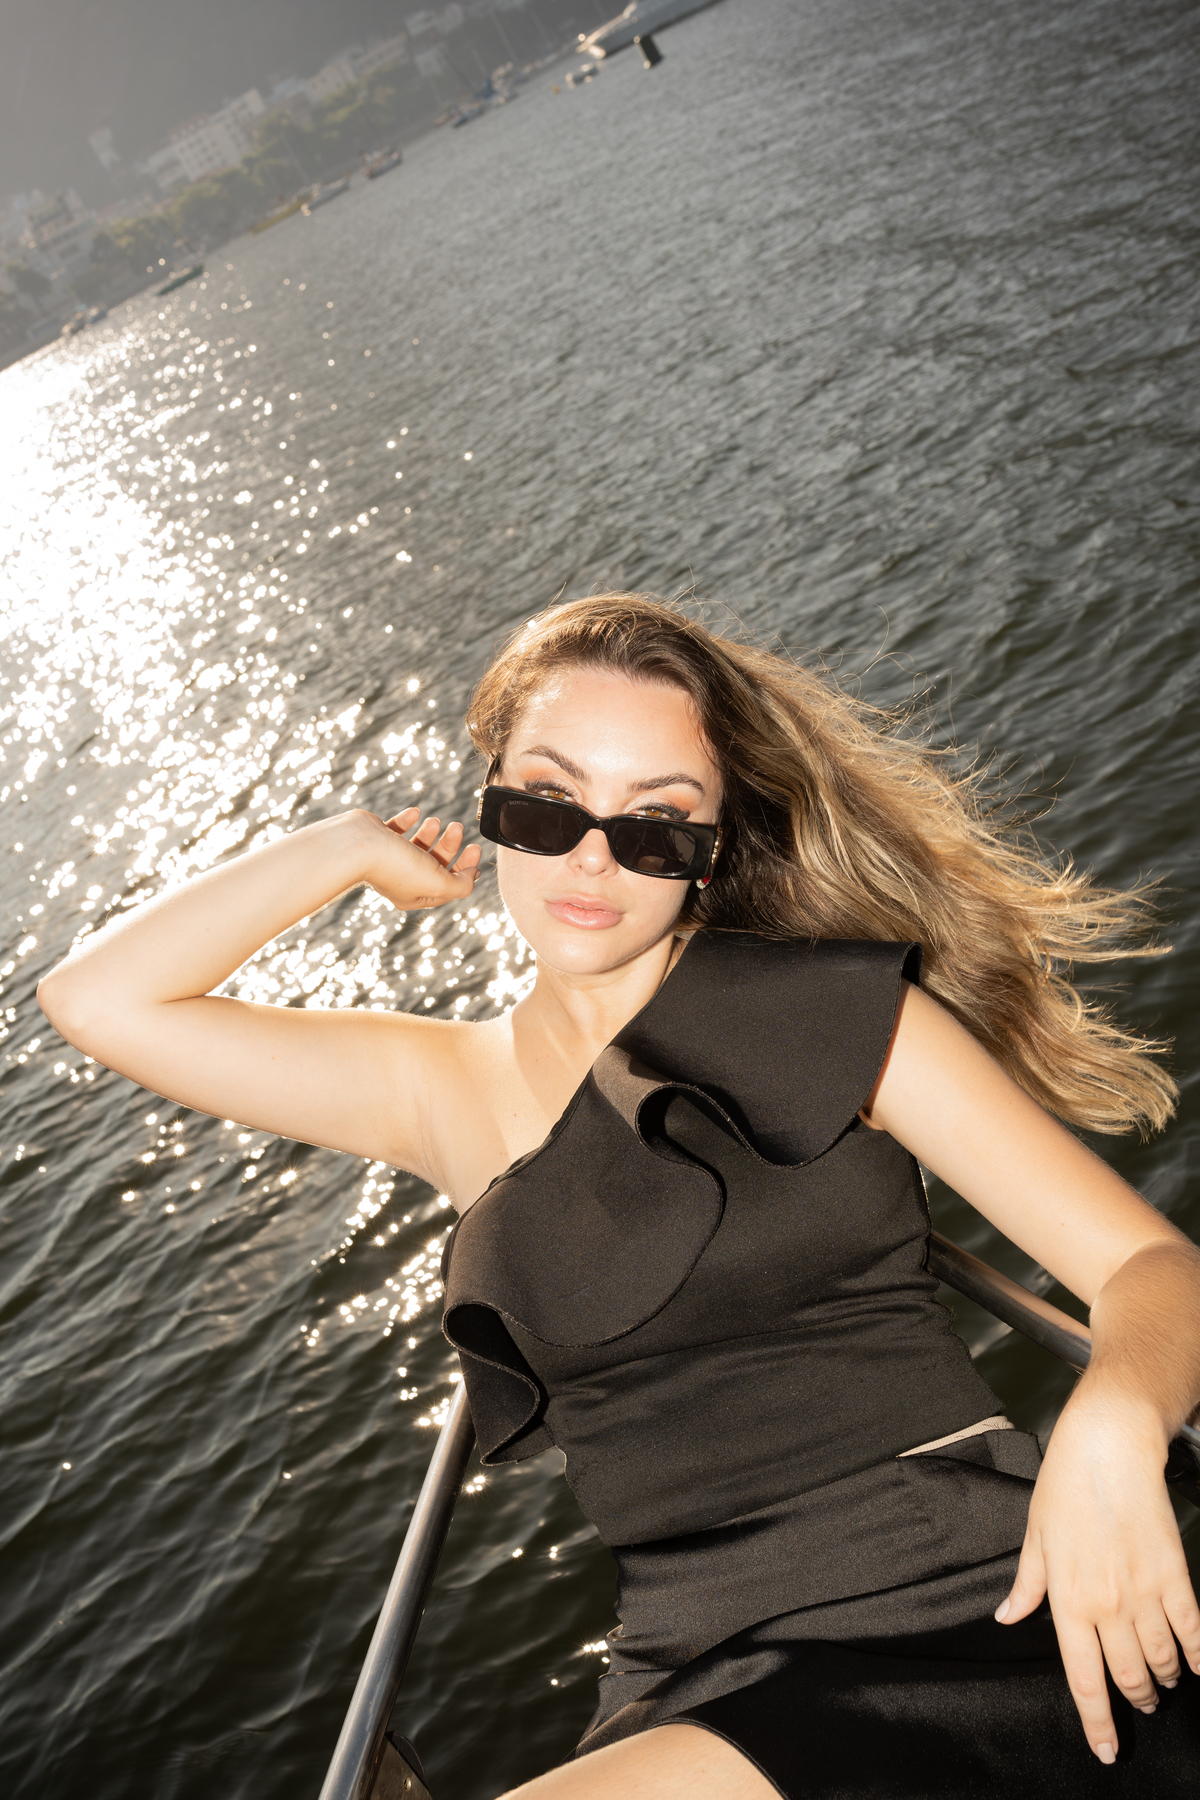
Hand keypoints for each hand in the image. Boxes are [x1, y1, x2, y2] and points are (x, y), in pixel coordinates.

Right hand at [355, 804, 480, 910]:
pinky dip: (408, 820)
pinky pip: (397, 829)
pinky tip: (415, 813)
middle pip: (434, 863)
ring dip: (431, 832)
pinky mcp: (377, 840)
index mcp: (414, 895)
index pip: (448, 886)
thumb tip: (471, 877)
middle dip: (450, 845)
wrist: (358, 845)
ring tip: (436, 821)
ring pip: (417, 845)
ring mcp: (388, 859)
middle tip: (458, 827)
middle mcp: (400, 879)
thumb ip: (460, 885)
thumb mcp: (438, 882)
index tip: (475, 850)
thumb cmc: (398, 866)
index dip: (466, 869)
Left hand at [997, 1390, 1199, 1763]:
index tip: (1107, 1748)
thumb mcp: (1035, 1536)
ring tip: (1162, 1683)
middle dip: (1136, 1701)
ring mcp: (1145, 1594)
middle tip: (1141, 1706)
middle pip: (1127, 1677)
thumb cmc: (1066, 1487)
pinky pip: (1192, 1631)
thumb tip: (1007, 1616)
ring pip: (1161, 1660)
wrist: (1108, 1450)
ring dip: (1164, 1679)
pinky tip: (1196, 1665)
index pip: (1083, 1680)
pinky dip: (1197, 1655)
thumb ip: (1027, 1585)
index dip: (1097, 1722)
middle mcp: (1107, 1606)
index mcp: (1068, 1600)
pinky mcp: (1175, 1577)